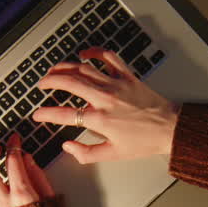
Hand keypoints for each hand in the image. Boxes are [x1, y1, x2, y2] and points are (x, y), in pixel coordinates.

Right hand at [33, 48, 180, 163]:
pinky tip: (85, 53)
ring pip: (84, 68)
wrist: (170, 128)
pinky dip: (95, 52)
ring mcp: (116, 84)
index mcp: (100, 119)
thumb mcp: (113, 155)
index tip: (37, 114)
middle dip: (50, 81)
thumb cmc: (144, 141)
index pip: (65, 114)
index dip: (46, 114)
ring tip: (54, 70)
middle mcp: (105, 98)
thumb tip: (68, 147)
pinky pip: (109, 57)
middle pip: (69, 82)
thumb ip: (86, 153)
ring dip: (65, 67)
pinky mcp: (127, 76)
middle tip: (41, 84)